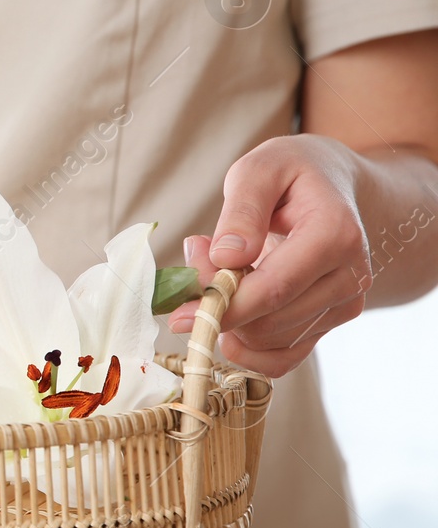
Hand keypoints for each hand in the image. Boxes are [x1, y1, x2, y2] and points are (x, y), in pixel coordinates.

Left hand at [170, 135, 370, 376]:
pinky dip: (247, 348)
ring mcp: (345, 303)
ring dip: (230, 320)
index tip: (178, 312)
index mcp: (335, 235)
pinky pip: (284, 357)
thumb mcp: (259, 170)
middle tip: (196, 259)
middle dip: (218, 305)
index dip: (222, 305)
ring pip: (272, 342)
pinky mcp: (332, 320)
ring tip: (218, 270)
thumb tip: (226, 258)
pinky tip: (227, 318)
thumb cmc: (292, 174)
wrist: (333, 185)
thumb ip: (241, 211)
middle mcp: (349, 276)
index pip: (274, 289)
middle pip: (270, 321)